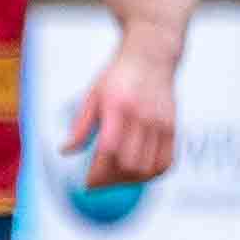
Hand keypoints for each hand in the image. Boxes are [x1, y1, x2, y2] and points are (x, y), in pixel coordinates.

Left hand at [65, 42, 177, 187]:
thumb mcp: (92, 95)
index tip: (88, 181)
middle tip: (100, 181)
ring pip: (149, 168)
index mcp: (117, 106)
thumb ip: (81, 126)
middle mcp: (142, 117)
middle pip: (130, 164)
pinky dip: (153, 174)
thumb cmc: (118, 75)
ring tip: (117, 178)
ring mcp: (161, 124)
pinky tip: (138, 173)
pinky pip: (167, 162)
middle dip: (112, 179)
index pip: (109, 149)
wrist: (151, 57)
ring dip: (132, 180)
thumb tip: (66, 151)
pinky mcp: (173, 128)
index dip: (98, 171)